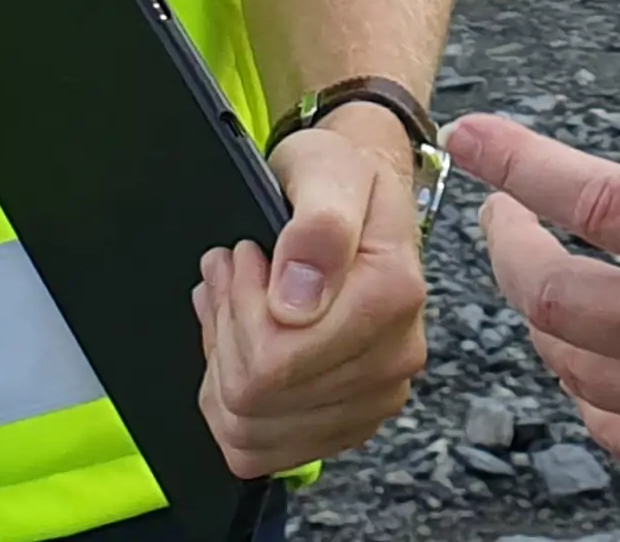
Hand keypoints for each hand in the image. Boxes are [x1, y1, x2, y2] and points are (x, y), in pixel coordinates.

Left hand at [193, 117, 429, 475]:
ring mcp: (374, 396)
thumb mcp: (326, 170)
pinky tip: (239, 347)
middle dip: (228, 331)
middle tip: (232, 274)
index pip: (275, 360)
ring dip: (224, 366)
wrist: (360, 192)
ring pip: (252, 431)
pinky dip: (233, 403)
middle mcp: (395, 357)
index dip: (237, 310)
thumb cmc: (340, 178)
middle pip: (259, 399)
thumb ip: (318, 227)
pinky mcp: (348, 421)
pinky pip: (260, 449)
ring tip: (233, 304)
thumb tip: (297, 299)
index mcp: (393, 297)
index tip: (242, 257)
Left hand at [451, 0, 619, 541]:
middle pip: (552, 294)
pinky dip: (587, 397)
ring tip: (543, 286)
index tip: (476, 139)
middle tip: (502, 219)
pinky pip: (614, 435)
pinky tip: (593, 374)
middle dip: (507, 250)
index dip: (517, 163)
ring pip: (571, 366)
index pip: (592, 199)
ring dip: (542, 322)